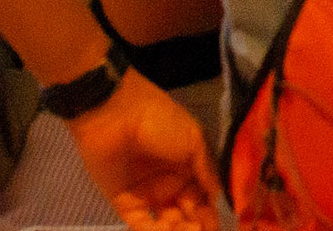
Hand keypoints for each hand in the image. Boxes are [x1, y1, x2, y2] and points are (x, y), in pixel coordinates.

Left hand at [68, 67, 220, 230]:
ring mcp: (148, 194)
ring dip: (179, 230)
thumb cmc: (161, 122)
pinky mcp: (125, 203)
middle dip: (196, 226)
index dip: (211, 214)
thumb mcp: (194, 139)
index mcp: (189, 166)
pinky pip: (143, 225)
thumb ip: (208, 171)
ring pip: (168, 223)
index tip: (215, 228)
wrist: (115, 114)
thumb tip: (218, 198)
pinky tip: (165, 229)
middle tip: (199, 230)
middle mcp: (171, 183)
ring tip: (183, 230)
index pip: (205, 198)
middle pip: (188, 214)